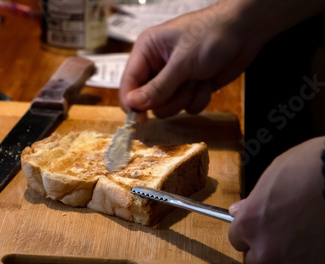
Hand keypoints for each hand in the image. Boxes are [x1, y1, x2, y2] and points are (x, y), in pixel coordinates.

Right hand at [120, 0, 324, 118]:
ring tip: (199, 78)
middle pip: (148, 100)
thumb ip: (157, 87)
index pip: (128, 83)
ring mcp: (174, 78)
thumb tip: (133, 105)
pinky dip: (199, 98)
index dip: (131, 102)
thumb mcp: (182, 62)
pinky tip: (208, 80)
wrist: (246, 31)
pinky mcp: (190, 87)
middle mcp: (156, 66)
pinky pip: (187, 107)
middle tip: (184, 84)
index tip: (139, 120)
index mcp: (146, 51)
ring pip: (168, 107)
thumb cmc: (212, 35)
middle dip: (168, 98)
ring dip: (186, 98)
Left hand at [228, 137, 324, 263]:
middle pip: (258, 263)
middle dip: (270, 252)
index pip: (237, 240)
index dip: (252, 233)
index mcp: (249, 225)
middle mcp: (268, 250)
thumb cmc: (310, 168)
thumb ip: (254, 201)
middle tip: (289, 236)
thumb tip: (240, 210)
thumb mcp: (273, 176)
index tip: (263, 227)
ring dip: (302, 258)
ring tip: (317, 234)